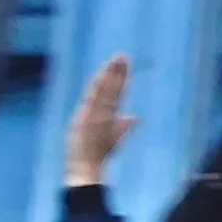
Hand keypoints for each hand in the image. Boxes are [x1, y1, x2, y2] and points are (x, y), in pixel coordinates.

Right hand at [63, 56, 136, 188]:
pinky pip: (92, 99)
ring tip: (117, 61)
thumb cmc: (98, 153)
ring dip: (109, 75)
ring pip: (102, 90)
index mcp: (103, 113)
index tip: (125, 64)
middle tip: (123, 55)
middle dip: (116, 71)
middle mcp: (96, 109)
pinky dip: (97, 88)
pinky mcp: (86, 117)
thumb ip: (124, 126)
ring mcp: (91, 112)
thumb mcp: (114, 138)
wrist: (85, 166)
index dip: (120, 78)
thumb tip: (136, 117)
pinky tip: (101, 77)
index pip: (113, 91)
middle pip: (108, 86)